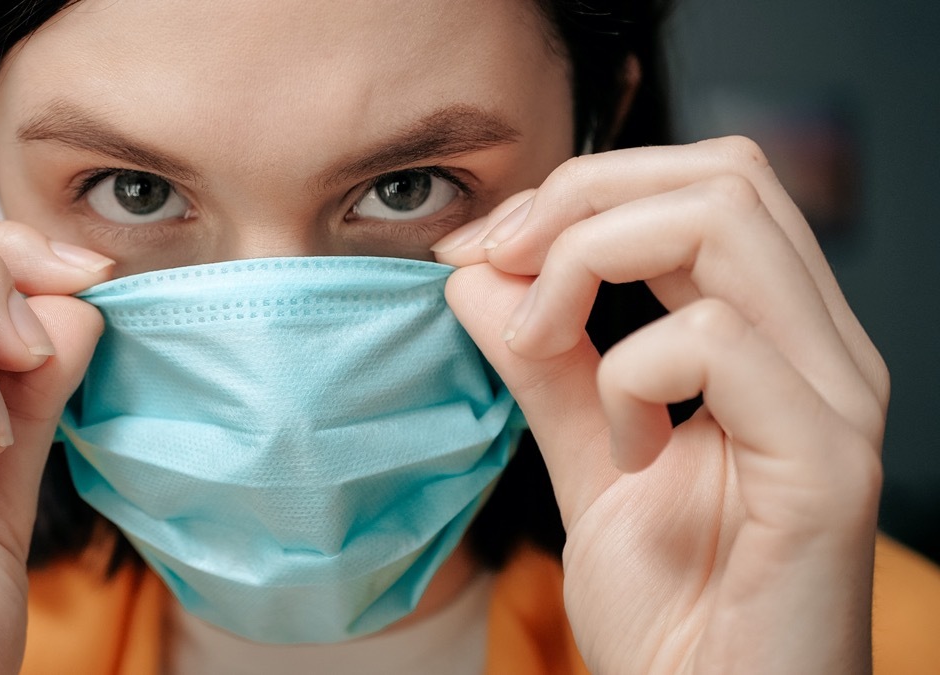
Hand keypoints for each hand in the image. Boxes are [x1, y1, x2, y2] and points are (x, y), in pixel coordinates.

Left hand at [433, 137, 887, 673]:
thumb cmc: (673, 610)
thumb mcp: (586, 460)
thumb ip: (543, 364)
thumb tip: (480, 271)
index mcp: (774, 338)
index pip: (701, 182)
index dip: (580, 189)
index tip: (485, 248)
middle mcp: (821, 350)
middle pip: (719, 173)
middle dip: (581, 198)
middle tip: (499, 264)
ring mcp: (833, 400)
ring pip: (721, 219)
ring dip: (589, 263)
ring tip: (540, 345)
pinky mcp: (827, 462)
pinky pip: (716, 340)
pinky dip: (630, 377)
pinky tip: (625, 451)